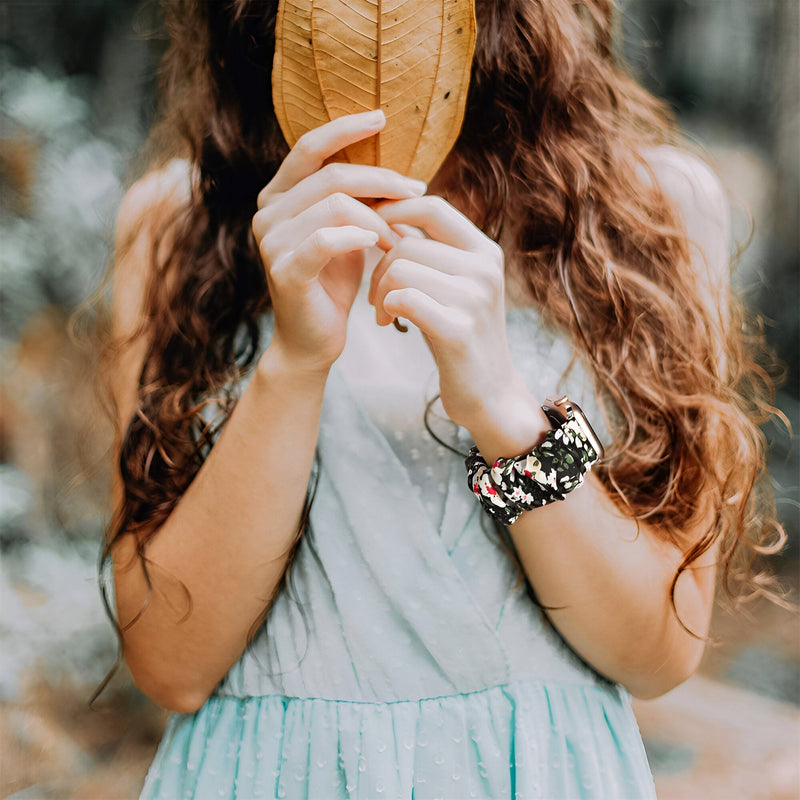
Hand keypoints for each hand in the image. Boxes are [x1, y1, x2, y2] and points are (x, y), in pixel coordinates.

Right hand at [252, 110, 426, 372]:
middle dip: (382, 182)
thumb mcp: (349, 232)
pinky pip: (325, 240)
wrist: (314, 339)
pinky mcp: (285, 271)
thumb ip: (359, 200)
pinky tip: (379, 244)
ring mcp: (271, 242)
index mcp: (279, 195)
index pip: (310, 146)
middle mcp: (267, 212)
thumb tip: (402, 172)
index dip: (345, 128)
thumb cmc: (334, 283)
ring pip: (334, 205)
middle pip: (332, 175)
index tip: (383, 118)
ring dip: (378, 219)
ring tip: (400, 240)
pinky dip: (357, 236)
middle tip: (416, 195)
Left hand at [369, 195, 542, 442]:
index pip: (432, 207)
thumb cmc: (459, 336)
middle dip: (378, 269)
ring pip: (399, 270)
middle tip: (376, 297)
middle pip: (406, 244)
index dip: (393, 211)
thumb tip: (387, 210)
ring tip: (382, 313)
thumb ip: (428, 251)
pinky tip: (389, 323)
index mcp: (485, 252)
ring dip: (378, 292)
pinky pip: (403, 299)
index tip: (369, 230)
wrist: (490, 395)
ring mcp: (475, 299)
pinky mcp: (459, 330)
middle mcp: (485, 269)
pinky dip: (385, 308)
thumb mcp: (452, 286)